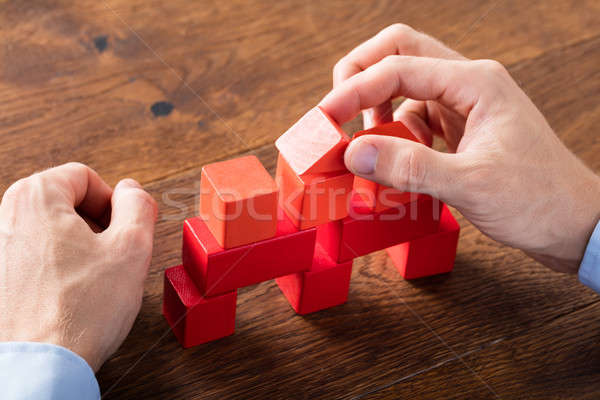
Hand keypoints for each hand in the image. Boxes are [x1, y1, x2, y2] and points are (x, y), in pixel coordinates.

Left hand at [0, 162, 156, 370]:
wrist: (38, 367)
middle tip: (114, 256)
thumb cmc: (79, 313)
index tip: (125, 229)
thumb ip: (138, 207)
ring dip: (79, 248)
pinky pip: (34, 257)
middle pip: (65, 202)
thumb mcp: (131, 249)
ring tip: (94, 281)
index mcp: (36, 198)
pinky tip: (71, 296)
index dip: (114, 202)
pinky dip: (58, 268)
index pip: (84, 176)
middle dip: (97, 225)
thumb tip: (132, 191)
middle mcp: (5, 217)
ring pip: (51, 231)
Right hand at [320, 24, 599, 272]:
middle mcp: (468, 85)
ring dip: (377, 109)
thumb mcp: (470, 183)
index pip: (399, 66)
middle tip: (336, 110)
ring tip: (366, 146)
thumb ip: (409, 165)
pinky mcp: (460, 130)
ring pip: (404, 87)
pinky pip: (414, 118)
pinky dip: (394, 134)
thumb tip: (354, 153)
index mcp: (476, 83)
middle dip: (361, 76)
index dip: (356, 89)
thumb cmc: (538, 200)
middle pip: (400, 54)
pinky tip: (394, 161)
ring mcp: (464, 106)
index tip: (327, 118)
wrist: (574, 224)